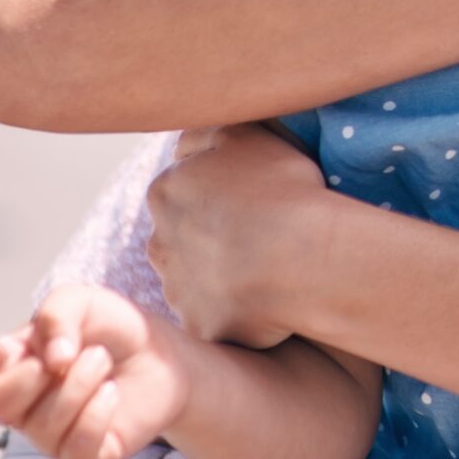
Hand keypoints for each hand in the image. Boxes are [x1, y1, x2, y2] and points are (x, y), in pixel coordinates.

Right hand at [0, 285, 189, 458]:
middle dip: (37, 372)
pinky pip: (76, 446)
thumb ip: (55, 315)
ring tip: (103, 362)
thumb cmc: (113, 329)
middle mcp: (21, 407)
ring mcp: (49, 436)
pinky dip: (98, 412)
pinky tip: (112, 393)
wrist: (165, 354)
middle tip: (75, 352)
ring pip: (42, 424)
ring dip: (81, 382)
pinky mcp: (83, 457)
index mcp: (9, 368)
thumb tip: (51, 360)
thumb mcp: (82, 301)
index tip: (7, 347)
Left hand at [147, 124, 328, 347]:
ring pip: (194, 279)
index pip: (183, 188)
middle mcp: (159, 241)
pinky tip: (269, 301)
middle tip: (260, 235)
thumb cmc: (280, 190)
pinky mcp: (200, 325)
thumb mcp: (245, 135)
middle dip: (209, 236)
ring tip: (268, 269)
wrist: (299, 258)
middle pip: (181, 236)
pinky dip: (237, 311)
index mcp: (166, 191)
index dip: (219, 193)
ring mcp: (178, 288)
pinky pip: (216, 317)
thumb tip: (183, 145)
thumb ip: (205, 133)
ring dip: (220, 275)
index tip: (254, 198)